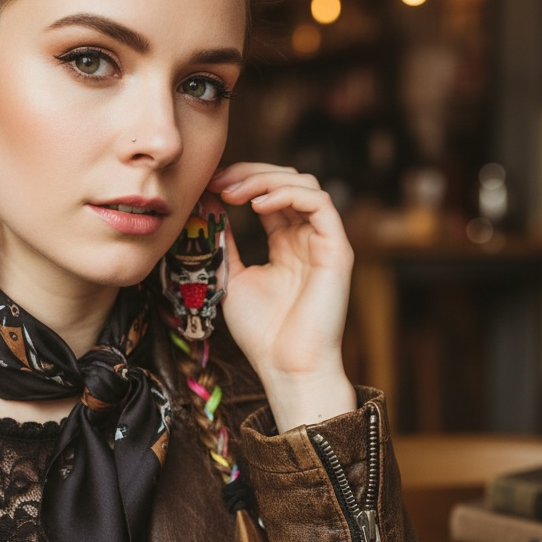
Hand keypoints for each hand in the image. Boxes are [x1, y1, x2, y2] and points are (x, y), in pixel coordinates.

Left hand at [208, 163, 356, 430]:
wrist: (286, 367)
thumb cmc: (262, 332)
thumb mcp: (231, 277)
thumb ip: (223, 242)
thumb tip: (204, 205)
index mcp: (286, 244)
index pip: (268, 195)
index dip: (241, 182)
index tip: (208, 185)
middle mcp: (307, 238)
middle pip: (286, 182)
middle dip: (250, 174)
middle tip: (218, 181)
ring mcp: (324, 242)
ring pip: (304, 185)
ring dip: (265, 180)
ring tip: (233, 192)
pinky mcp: (337, 249)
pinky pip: (320, 203)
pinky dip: (288, 195)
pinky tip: (258, 205)